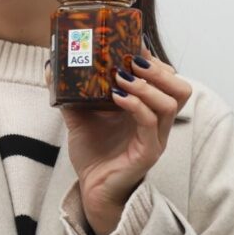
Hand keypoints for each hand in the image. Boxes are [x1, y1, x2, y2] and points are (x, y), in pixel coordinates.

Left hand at [50, 37, 192, 234]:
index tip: (134, 45)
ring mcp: (155, 137)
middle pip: (181, 88)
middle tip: (133, 60)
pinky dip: (136, 104)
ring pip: (171, 103)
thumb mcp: (80, 116)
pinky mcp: (147, 152)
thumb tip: (52, 65)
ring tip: (122, 77)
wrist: (91, 188)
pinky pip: (151, 123)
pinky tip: (117, 96)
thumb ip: (71, 91)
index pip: (167, 79)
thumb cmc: (93, 153)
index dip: (155, 61)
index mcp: (148, 109)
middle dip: (159, 70)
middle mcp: (157, 122)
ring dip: (147, 85)